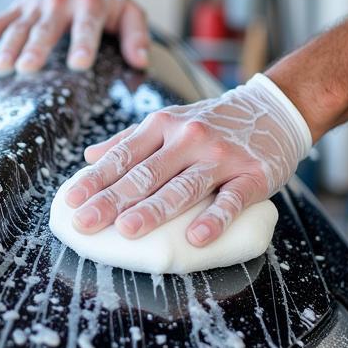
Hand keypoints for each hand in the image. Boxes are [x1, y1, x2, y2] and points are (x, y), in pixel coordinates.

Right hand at [0, 0, 149, 74]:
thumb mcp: (129, 10)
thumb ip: (136, 36)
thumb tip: (140, 62)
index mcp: (91, 4)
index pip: (87, 26)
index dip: (83, 44)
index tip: (78, 64)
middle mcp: (61, 3)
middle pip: (47, 28)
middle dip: (36, 48)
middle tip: (27, 68)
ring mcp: (37, 4)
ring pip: (20, 27)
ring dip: (9, 47)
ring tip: (1, 68)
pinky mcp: (20, 6)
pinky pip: (0, 20)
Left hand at [65, 74, 311, 246]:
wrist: (275, 109)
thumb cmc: (214, 122)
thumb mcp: (170, 121)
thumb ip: (129, 140)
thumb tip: (90, 156)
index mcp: (162, 126)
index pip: (123, 157)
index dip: (96, 180)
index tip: (72, 202)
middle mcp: (188, 138)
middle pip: (145, 175)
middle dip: (113, 200)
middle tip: (86, 223)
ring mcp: (221, 157)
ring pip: (182, 187)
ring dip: (154, 209)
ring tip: (128, 229)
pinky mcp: (253, 175)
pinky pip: (231, 200)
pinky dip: (214, 219)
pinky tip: (196, 238)